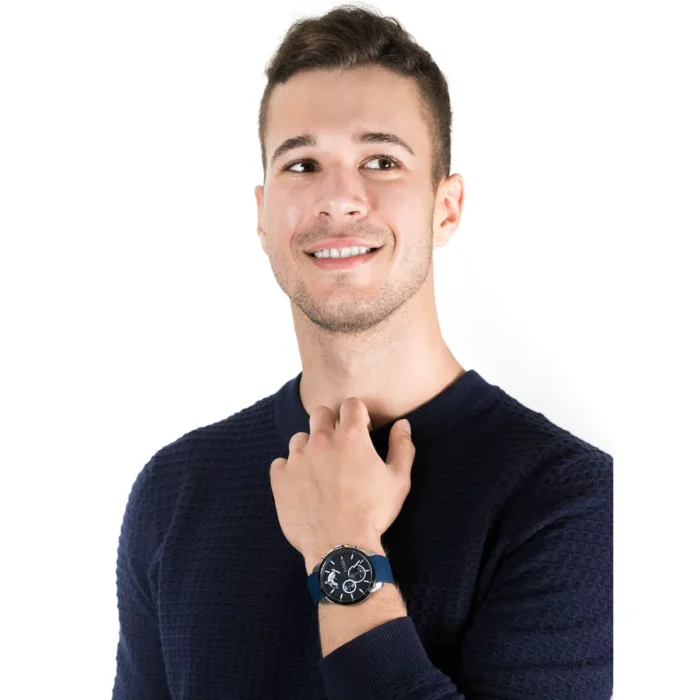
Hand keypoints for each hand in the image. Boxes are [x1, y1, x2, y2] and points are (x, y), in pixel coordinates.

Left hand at [269, 397, 414, 571]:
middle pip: (320, 414)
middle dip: (331, 424)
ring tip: (320, 471)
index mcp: (351, 437)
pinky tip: (302, 486)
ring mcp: (297, 458)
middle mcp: (321, 441)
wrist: (340, 547)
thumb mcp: (398, 480)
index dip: (357, 415)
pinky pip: (281, 462)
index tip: (361, 431)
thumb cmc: (373, 514)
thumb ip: (402, 447)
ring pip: (299, 438)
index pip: (350, 404)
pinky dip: (290, 470)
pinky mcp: (280, 478)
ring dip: (310, 448)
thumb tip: (403, 424)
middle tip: (339, 448)